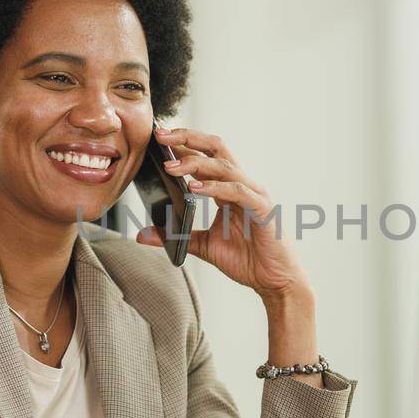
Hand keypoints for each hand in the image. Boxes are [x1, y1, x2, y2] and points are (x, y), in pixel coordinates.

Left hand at [138, 125, 312, 301]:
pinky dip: (215, 187)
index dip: (182, 144)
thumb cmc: (247, 260)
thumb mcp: (203, 245)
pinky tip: (194, 188)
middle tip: (161, 136)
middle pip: (216, 148)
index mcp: (228, 189)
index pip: (205, 156)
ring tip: (170, 167)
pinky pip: (236, 191)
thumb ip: (177, 236)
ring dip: (195, 163)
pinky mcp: (262, 209)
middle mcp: (242, 185)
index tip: (157, 137)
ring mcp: (254, 195)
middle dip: (188, 138)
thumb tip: (143, 234)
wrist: (275, 281)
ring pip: (224, 165)